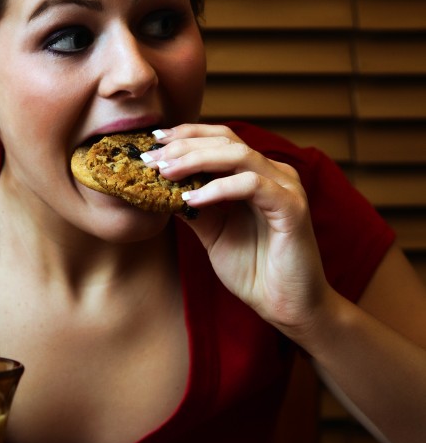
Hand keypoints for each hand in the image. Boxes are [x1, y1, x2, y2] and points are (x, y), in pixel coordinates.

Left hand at [144, 124, 330, 333]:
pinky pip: (252, 185)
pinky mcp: (291, 207)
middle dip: (184, 146)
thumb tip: (159, 186)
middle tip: (151, 158)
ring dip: (197, 160)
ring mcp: (285, 187)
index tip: (152, 142)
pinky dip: (219, 188)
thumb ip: (194, 207)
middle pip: (226, 141)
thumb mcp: (213, 233)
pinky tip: (192, 198)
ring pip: (239, 155)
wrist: (286, 306)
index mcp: (256, 175)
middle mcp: (273, 173)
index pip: (220, 140)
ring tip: (165, 173)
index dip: (186, 136)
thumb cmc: (254, 270)